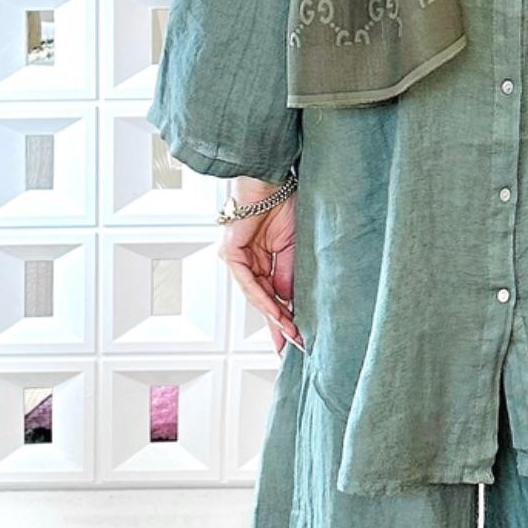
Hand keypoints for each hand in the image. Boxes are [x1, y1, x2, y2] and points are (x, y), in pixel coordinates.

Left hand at [221, 179, 301, 354]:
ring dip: (273, 316)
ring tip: (290, 335)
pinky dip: (262, 298)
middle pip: (262, 301)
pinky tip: (276, 313)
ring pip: (255, 295)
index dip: (284, 317)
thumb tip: (287, 302)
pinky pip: (248, 281)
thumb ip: (288, 275)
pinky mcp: (231, 253)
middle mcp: (247, 262)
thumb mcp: (293, 247)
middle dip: (278, 326)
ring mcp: (237, 259)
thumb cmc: (283, 204)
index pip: (273, 295)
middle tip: (292, 348)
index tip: (296, 338)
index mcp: (261, 260)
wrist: (271, 180)